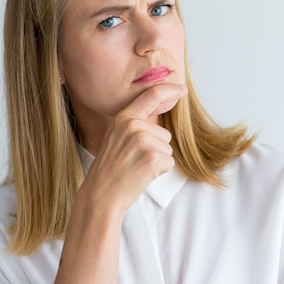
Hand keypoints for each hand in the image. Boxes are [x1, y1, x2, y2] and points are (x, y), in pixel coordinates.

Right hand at [78, 83, 187, 213]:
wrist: (101, 194)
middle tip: (133, 161)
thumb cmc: (109, 170)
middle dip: (155, 149)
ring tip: (135, 168)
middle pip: (164, 134)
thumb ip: (133, 126)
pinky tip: (141, 175)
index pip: (151, 96)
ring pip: (167, 149)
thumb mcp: (116, 139)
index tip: (182, 89)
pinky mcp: (153, 157)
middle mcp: (133, 126)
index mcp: (123, 119)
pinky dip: (160, 171)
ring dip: (157, 161)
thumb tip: (157, 123)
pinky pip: (169, 162)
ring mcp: (144, 141)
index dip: (170, 90)